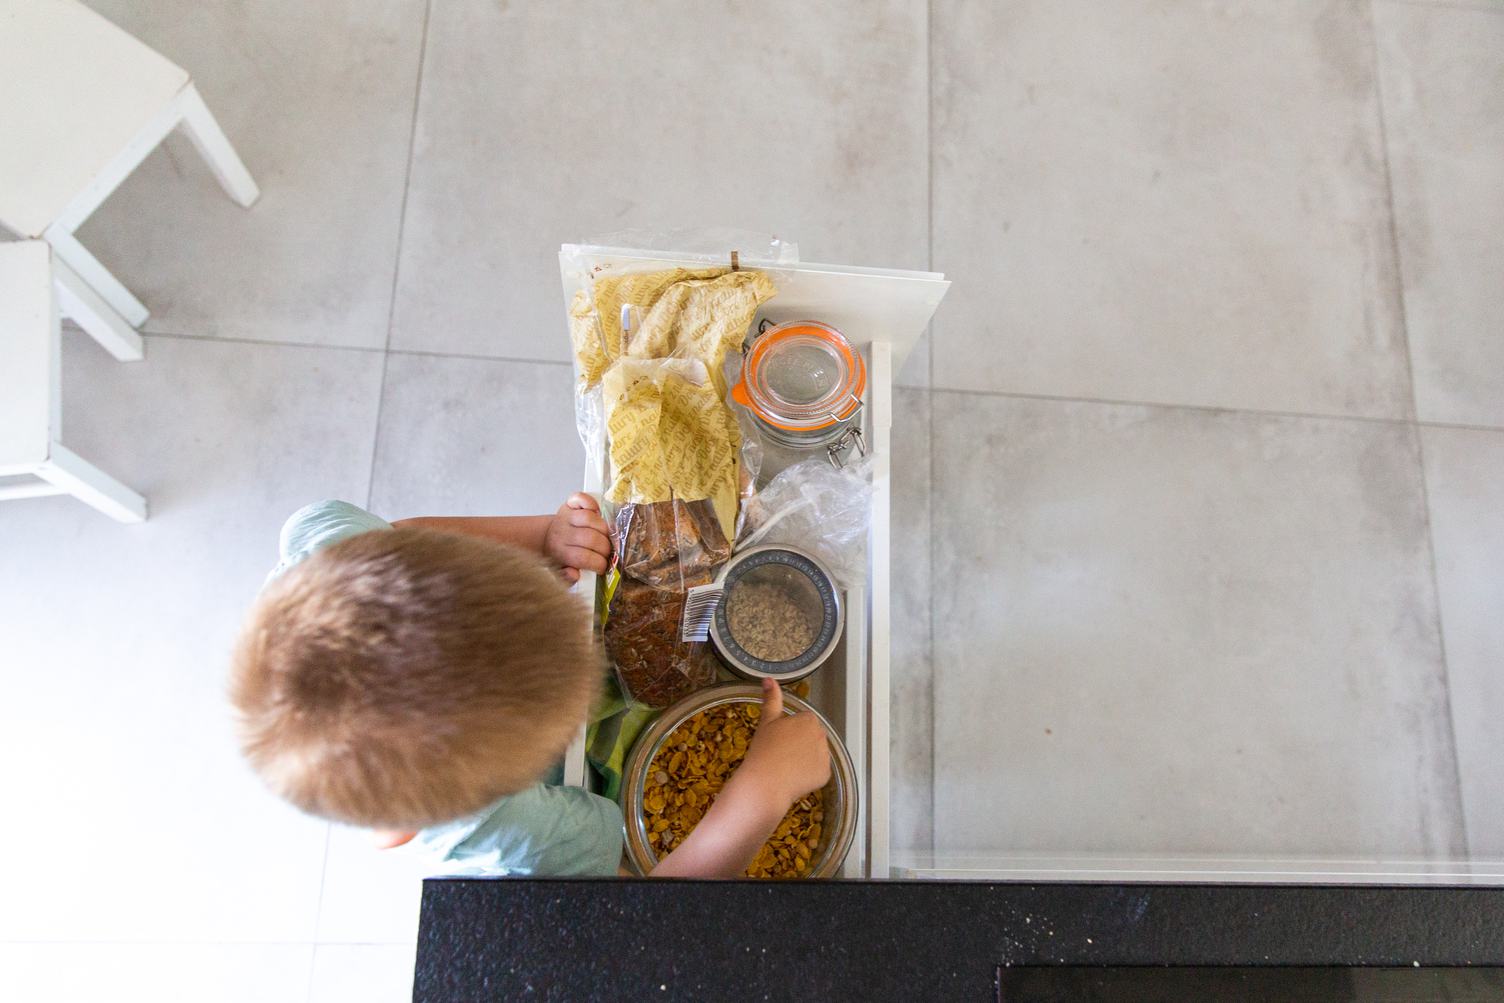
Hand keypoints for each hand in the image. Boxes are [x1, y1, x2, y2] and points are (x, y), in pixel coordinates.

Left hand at [544, 493, 612, 583]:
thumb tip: (576, 574)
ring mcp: (565, 516)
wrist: (546, 537)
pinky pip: (581, 498)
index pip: (583, 558)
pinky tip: (596, 511)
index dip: (598, 563)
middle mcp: (562, 532)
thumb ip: (567, 578)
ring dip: (604, 529)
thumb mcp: (559, 572)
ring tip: (605, 536)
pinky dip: (591, 502)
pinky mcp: (569, 504)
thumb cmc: (558, 555)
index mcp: (559, 552)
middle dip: (605, 548)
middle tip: (606, 552)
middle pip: (590, 538)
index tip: (603, 567)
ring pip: (590, 518)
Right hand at [736, 678, 830, 805]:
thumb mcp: (766, 721)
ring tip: (787, 765)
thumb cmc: (764, 749)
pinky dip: (810, 774)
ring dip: (807, 757)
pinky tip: (794, 776)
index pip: (804, 721)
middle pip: (812, 736)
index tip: (780, 738)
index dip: (791, 730)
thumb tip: (769, 679)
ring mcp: (826, 755)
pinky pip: (819, 771)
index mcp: (809, 719)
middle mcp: (822, 735)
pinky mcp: (826, 774)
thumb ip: (772, 699)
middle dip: (801, 742)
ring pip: (816, 753)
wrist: (765, 782)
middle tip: (782, 752)